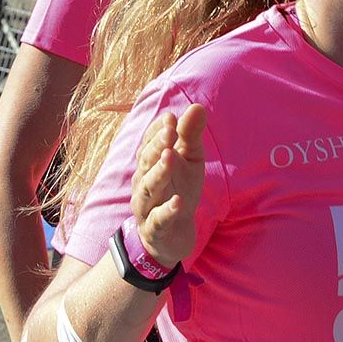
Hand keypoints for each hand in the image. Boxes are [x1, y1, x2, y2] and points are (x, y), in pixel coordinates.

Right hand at [130, 104, 207, 268]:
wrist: (173, 235)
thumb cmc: (179, 190)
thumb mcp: (190, 161)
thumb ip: (191, 135)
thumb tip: (198, 106)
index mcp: (150, 164)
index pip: (149, 144)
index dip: (158, 131)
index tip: (171, 118)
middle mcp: (144, 183)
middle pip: (146, 163)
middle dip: (156, 146)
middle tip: (170, 131)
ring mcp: (147, 207)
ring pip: (149, 188)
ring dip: (159, 172)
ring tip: (170, 157)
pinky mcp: (155, 229)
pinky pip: (159, 219)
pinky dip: (168, 210)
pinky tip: (178, 202)